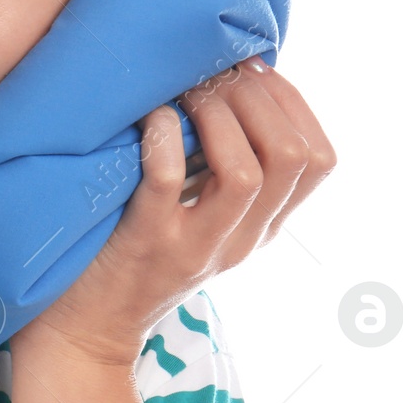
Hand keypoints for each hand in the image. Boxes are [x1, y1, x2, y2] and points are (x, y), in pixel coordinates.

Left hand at [21, 57, 336, 367]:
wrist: (84, 333)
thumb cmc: (130, 255)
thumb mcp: (195, 215)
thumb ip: (217, 168)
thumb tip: (227, 83)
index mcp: (260, 228)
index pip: (319, 160)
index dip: (292, 101)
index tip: (251, 69)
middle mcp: (239, 239)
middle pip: (293, 156)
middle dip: (257, 97)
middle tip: (213, 73)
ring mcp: (194, 246)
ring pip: (247, 172)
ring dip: (218, 116)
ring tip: (185, 93)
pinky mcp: (145, 245)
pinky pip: (167, 181)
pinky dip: (162, 137)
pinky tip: (148, 118)